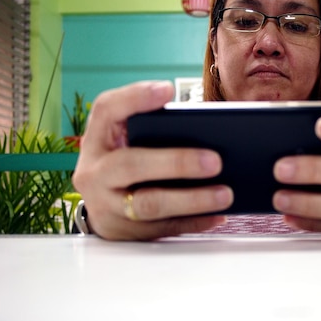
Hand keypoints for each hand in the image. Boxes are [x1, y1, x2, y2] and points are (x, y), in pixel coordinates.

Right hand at [72, 81, 233, 239]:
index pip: (106, 109)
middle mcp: (95, 172)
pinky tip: (217, 216)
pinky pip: (162, 229)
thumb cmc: (126, 158)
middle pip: (131, 165)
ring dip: (191, 200)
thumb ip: (153, 126)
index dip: (135, 98)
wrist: (102, 202)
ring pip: (149, 204)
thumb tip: (205, 129)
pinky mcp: (122, 232)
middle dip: (176, 163)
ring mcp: (105, 205)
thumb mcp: (127, 138)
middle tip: (216, 162)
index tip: (168, 89)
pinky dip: (193, 223)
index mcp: (98, 138)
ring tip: (225, 194)